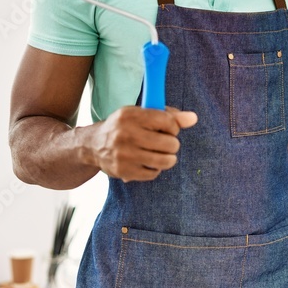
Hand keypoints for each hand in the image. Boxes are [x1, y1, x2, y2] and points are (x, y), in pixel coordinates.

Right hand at [81, 105, 196, 181]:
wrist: (93, 145)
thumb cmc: (124, 126)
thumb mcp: (141, 114)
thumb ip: (169, 115)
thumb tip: (193, 118)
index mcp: (130, 115)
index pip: (168, 121)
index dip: (174, 127)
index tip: (169, 129)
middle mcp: (126, 134)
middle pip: (170, 143)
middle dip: (172, 144)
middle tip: (165, 143)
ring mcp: (124, 154)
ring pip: (165, 160)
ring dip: (169, 158)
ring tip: (163, 154)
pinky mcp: (124, 171)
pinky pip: (154, 173)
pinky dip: (155, 169)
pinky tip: (148, 162)